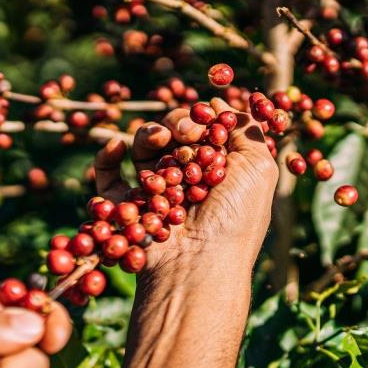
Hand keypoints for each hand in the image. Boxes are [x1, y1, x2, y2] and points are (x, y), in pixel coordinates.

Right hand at [93, 97, 278, 275]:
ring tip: (157, 140)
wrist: (199, 264)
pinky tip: (117, 147)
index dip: (201, 118)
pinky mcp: (126, 206)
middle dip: (178, 125)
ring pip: (142, 146)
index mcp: (216, 170)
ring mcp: (154, 192)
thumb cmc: (235, 218)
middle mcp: (185, 179)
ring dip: (148, 134)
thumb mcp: (259, 167)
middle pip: (171, 132)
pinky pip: (108, 175)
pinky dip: (107, 156)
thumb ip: (244, 128)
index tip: (206, 122)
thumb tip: (219, 102)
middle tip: (187, 136)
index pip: (202, 128)